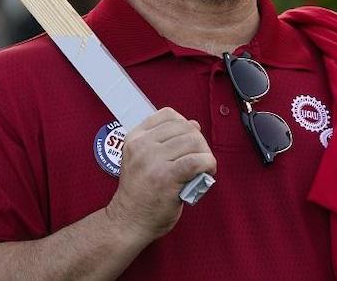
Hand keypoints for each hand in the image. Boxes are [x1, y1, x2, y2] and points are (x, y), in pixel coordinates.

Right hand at [105, 107, 216, 241]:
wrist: (129, 221)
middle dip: (199, 141)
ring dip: (205, 153)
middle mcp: (142, 146)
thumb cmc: (140, 193)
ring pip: (192, 141)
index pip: (167, 115)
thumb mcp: (142, 159)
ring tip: (204, 166)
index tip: (188, 141)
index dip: (185, 124)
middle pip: (184, 127)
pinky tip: (208, 172)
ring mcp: (153, 160)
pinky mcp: (166, 177)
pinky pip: (196, 161)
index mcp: (134, 138)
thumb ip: (165, 141)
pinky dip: (208, 164)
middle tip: (200, 157)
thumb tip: (194, 124)